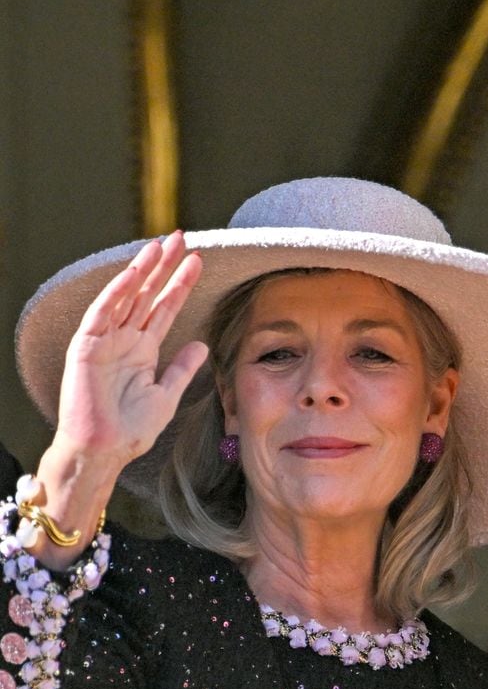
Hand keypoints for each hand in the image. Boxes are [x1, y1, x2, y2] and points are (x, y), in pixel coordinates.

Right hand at [51, 230, 207, 472]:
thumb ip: (182, 368)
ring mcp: (105, 341)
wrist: (105, 451)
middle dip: (164, 267)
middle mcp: (124, 340)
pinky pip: (102, 313)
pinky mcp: (86, 347)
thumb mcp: (167, 395)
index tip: (197, 260)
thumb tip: (200, 343)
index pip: (165, 308)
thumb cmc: (131, 429)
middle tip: (181, 238)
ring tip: (160, 245)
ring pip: (126, 296)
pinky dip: (117, 292)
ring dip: (143, 271)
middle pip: (147, 295)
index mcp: (143, 349)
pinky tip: (133, 273)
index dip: (180, 284)